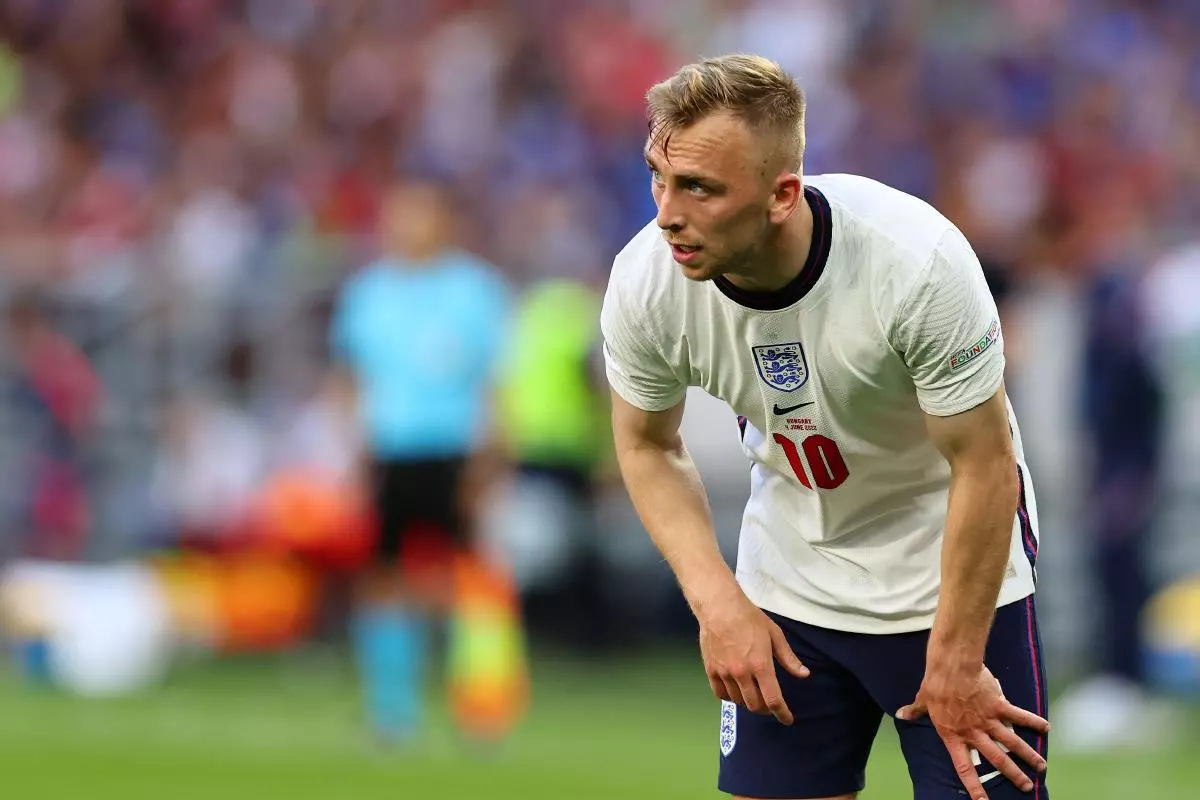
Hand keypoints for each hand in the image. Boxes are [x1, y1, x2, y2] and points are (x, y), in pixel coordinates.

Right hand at [697, 590, 809, 724]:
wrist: (719, 607)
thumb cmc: (750, 618)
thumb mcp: (775, 635)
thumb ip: (788, 658)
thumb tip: (804, 675)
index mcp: (761, 665)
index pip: (773, 700)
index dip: (782, 714)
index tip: (787, 719)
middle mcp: (742, 674)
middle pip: (755, 705)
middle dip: (766, 709)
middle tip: (770, 705)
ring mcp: (724, 673)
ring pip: (738, 701)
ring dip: (748, 703)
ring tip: (754, 696)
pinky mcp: (711, 670)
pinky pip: (720, 694)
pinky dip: (730, 697)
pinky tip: (735, 691)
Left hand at [897, 663, 1049, 798]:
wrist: (952, 667)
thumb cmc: (935, 684)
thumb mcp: (922, 700)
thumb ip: (915, 711)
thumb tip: (901, 714)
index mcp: (954, 735)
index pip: (965, 767)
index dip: (974, 787)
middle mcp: (973, 732)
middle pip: (996, 759)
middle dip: (1013, 775)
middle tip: (1026, 787)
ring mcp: (988, 720)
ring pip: (1012, 743)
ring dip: (1028, 756)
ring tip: (1041, 768)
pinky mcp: (999, 705)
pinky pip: (1019, 716)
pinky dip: (1033, 722)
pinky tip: (1046, 728)